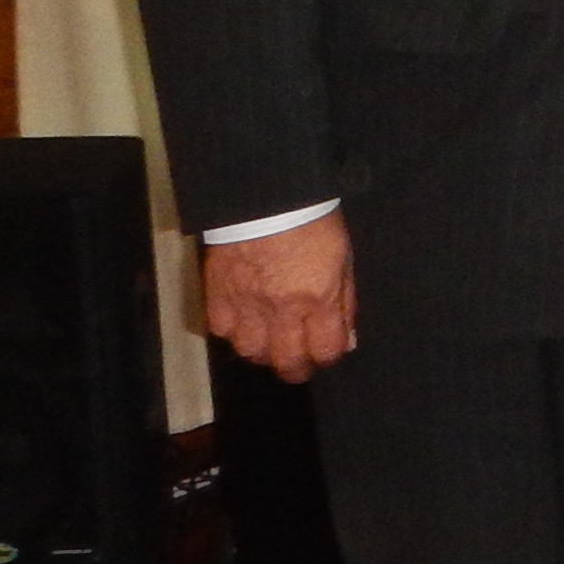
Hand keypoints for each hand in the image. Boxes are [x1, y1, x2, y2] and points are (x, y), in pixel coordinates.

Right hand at [203, 214, 356, 381]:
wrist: (264, 195)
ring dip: (262, 351)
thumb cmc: (312, 221)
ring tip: (269, 341)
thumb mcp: (343, 258)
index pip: (325, 351)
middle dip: (295, 368)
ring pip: (250, 351)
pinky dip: (231, 331)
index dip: (327, 357)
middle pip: (286, 361)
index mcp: (318, 298)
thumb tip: (346, 339)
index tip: (326, 352)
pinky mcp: (217, 292)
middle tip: (297, 363)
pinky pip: (220, 329)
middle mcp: (281, 309)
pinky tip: (241, 321)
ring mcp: (246, 303)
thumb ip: (344, 302)